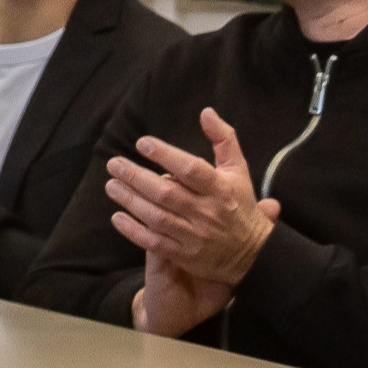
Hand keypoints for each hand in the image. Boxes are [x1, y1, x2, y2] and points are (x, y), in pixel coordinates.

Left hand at [110, 108, 274, 330]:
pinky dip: (134, 231)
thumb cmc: (239, 205)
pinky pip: (155, 243)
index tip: (142, 143)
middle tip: (114, 164)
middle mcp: (207, 212)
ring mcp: (196, 236)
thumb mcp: (238, 171)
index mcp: (221, 189)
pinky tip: (117, 217)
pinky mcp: (185, 255)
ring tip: (111, 184)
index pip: (191, 170)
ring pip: (157, 217)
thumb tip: (206, 112)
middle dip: (136, 177)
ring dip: (131, 200)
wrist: (256, 254)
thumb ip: (223, 140)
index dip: (166, 155)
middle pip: (167, 193)